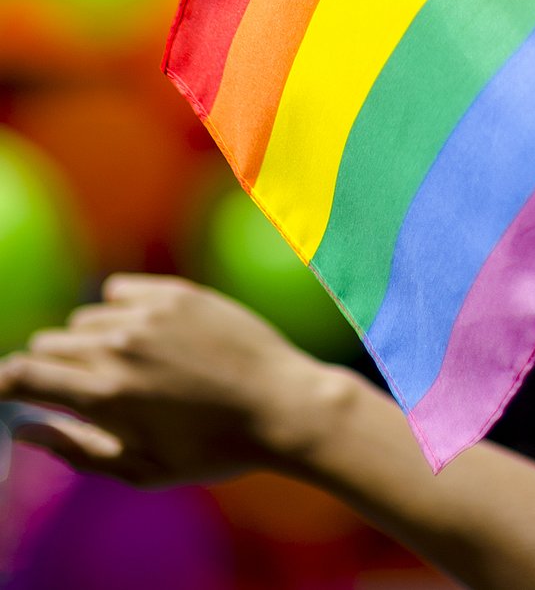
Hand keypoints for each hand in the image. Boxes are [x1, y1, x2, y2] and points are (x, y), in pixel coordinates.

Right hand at [0, 274, 345, 486]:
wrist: (282, 405)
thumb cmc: (211, 449)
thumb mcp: (139, 469)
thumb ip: (75, 448)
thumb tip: (24, 428)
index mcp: (103, 395)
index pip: (23, 374)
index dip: (6, 383)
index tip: (9, 391)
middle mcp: (119, 345)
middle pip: (49, 343)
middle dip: (51, 367)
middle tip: (83, 391)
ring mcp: (149, 312)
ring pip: (85, 317)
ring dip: (90, 340)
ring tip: (128, 369)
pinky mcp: (176, 290)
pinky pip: (118, 290)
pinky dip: (119, 310)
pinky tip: (145, 334)